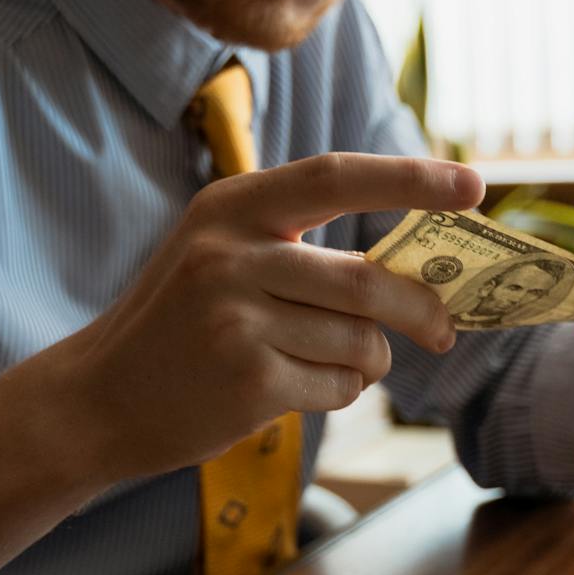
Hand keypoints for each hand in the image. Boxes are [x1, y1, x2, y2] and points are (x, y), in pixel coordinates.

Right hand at [57, 152, 483, 479]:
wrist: (99, 398)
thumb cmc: (183, 322)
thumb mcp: (221, 253)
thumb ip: (302, 244)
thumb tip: (421, 263)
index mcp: (232, 207)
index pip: (337, 177)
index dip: (411, 179)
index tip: (473, 185)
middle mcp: (230, 255)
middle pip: (368, 281)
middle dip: (422, 310)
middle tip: (445, 329)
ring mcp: (235, 319)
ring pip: (361, 341)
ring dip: (367, 361)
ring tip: (328, 363)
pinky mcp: (246, 381)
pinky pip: (338, 386)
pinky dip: (339, 391)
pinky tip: (295, 388)